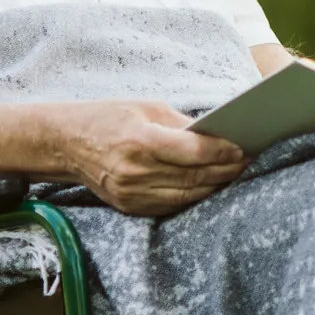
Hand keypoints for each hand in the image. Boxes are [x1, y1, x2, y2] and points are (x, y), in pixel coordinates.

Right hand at [52, 99, 245, 216]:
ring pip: (187, 195)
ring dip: (215, 185)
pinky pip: (172, 205)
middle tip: (250, 161)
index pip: (193, 152)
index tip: (244, 148)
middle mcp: (136, 171)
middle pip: (194, 176)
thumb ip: (182, 125)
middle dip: (226, 170)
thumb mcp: (146, 108)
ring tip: (236, 173)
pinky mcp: (130, 207)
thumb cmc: (108, 118)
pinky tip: (211, 185)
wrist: (65, 143)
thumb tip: (217, 135)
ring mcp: (132, 193)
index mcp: (140, 140)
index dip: (222, 152)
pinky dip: (195, 196)